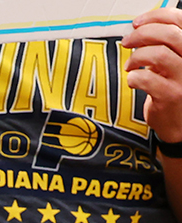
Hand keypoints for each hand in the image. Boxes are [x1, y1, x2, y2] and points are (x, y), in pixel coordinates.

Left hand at [123, 9, 181, 141]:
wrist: (180, 125)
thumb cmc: (174, 90)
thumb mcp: (174, 63)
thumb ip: (164, 46)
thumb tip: (141, 29)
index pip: (179, 20)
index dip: (156, 17)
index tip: (136, 23)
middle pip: (169, 34)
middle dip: (142, 34)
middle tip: (127, 41)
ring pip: (159, 54)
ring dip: (137, 57)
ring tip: (130, 65)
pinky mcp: (171, 96)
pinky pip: (147, 80)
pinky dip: (134, 77)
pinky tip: (132, 80)